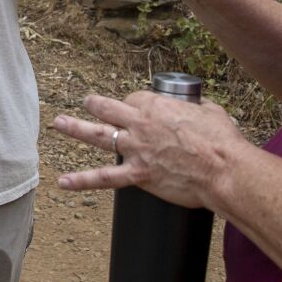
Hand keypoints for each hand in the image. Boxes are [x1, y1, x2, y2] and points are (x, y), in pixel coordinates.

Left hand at [50, 90, 249, 210]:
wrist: (223, 170)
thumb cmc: (222, 141)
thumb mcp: (210, 111)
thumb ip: (196, 108)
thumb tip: (196, 109)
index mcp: (156, 106)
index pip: (134, 99)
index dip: (134, 103)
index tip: (137, 109)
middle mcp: (140, 125)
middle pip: (108, 109)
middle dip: (95, 104)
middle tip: (86, 102)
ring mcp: (136, 150)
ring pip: (98, 136)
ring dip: (75, 128)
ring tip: (58, 123)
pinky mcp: (138, 175)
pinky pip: (104, 178)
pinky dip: (82, 181)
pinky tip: (63, 182)